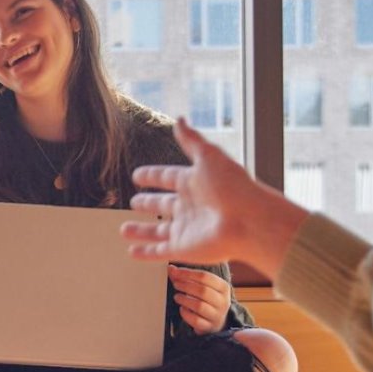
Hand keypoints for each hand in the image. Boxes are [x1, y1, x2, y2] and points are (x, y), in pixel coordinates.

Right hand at [122, 117, 306, 275]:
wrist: (249, 221)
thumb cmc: (232, 186)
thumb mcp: (209, 156)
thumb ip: (191, 140)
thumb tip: (179, 119)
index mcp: (194, 182)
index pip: (167, 177)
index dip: (152, 176)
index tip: (138, 175)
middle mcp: (189, 206)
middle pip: (163, 204)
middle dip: (148, 203)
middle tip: (134, 202)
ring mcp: (186, 228)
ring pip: (157, 230)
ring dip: (141, 230)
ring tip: (123, 229)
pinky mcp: (184, 248)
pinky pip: (160, 251)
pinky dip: (145, 252)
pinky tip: (131, 252)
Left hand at [169, 264, 231, 333]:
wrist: (216, 320)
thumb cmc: (207, 299)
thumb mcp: (202, 286)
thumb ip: (186, 277)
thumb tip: (171, 269)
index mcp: (223, 287)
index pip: (205, 277)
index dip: (188, 273)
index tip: (175, 272)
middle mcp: (223, 301)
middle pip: (203, 291)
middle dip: (186, 286)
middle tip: (175, 284)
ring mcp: (217, 315)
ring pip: (199, 306)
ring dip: (184, 300)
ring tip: (177, 297)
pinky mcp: (209, 326)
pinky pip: (195, 320)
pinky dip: (186, 314)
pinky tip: (182, 309)